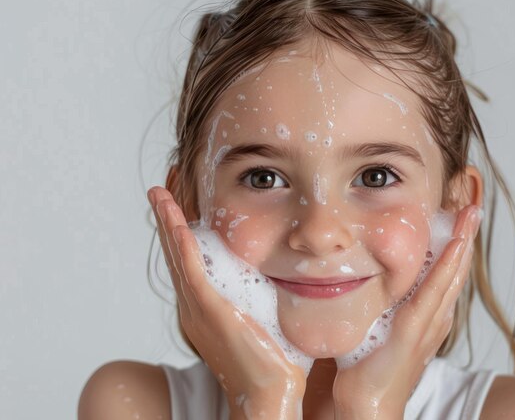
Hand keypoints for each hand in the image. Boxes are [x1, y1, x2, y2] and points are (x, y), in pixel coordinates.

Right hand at [147, 186, 305, 419]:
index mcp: (207, 305)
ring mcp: (199, 308)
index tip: (183, 200)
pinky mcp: (211, 312)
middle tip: (163, 186)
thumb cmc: (273, 360)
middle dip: (169, 216)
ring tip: (159, 192)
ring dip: (168, 221)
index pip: (190, 258)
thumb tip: (288, 266)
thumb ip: (268, 290)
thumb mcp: (267, 314)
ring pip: (178, 255)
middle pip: (177, 251)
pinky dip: (181, 244)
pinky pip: (191, 271)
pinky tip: (174, 222)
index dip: (183, 228)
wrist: (269, 395)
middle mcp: (195, 305)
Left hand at [332, 205, 481, 418]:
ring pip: (451, 276)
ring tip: (471, 212)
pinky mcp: (414, 333)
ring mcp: (428, 325)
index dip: (453, 241)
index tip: (456, 211)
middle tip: (473, 202)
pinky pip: (434, 295)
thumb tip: (366, 272)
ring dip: (462, 242)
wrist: (367, 405)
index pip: (443, 270)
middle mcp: (433, 316)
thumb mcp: (376, 322)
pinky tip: (457, 245)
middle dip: (465, 234)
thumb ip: (380, 300)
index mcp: (425, 313)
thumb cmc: (367, 367)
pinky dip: (448, 268)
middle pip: (455, 268)